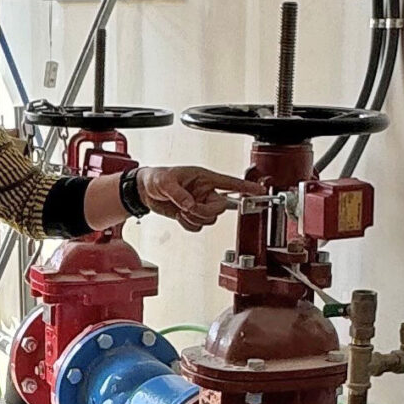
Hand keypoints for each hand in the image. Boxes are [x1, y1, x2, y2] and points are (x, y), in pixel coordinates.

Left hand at [137, 165, 261, 229]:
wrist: (144, 190)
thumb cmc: (156, 177)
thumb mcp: (166, 182)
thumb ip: (179, 193)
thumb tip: (190, 204)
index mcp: (204, 177)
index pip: (230, 183)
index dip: (246, 187)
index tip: (259, 191)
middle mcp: (205, 191)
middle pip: (219, 208)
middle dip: (204, 211)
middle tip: (189, 208)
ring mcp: (199, 203)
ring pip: (210, 219)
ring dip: (195, 219)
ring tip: (182, 210)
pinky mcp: (192, 214)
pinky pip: (198, 226)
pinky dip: (189, 225)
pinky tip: (181, 216)